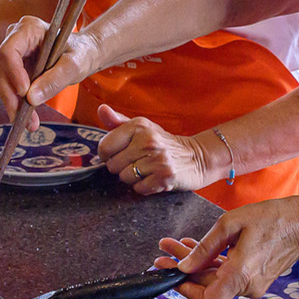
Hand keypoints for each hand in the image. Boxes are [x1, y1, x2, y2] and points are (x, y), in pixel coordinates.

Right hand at [0, 19, 96, 132]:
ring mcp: (14, 54)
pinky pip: (11, 88)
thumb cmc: (81, 52)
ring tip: (29, 123)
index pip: (10, 50)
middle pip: (3, 68)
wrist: (84, 54)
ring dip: (14, 104)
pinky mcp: (16, 69)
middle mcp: (16, 39)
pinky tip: (28, 119)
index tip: (24, 92)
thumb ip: (55, 79)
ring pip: (4, 81)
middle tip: (22, 117)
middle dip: (12, 95)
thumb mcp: (74, 65)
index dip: (14, 72)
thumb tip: (31, 98)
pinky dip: (18, 104)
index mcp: (29, 28)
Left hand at [99, 105, 213, 195]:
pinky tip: (154, 178)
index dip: (108, 155)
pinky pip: (139, 188)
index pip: (104, 147)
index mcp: (139, 125)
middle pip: (113, 166)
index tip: (119, 154)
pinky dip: (145, 187)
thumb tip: (101, 109)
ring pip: (125, 178)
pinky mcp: (165, 177)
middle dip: (122, 167)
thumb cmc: (163, 143)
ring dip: (134, 178)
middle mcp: (148, 140)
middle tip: (138, 162)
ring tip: (147, 170)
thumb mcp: (142, 127)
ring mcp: (158, 159)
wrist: (196, 156)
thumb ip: (118, 121)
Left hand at [151, 195, 298, 298]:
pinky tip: (199, 247)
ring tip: (177, 244)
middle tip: (165, 250)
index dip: (186, 293)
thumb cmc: (272, 218)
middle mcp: (248, 287)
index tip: (171, 274)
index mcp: (242, 275)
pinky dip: (211, 265)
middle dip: (184, 269)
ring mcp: (253, 285)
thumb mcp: (231, 224)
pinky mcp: (256, 279)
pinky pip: (228, 276)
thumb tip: (185, 266)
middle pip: (207, 288)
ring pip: (215, 281)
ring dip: (195, 265)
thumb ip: (206, 248)